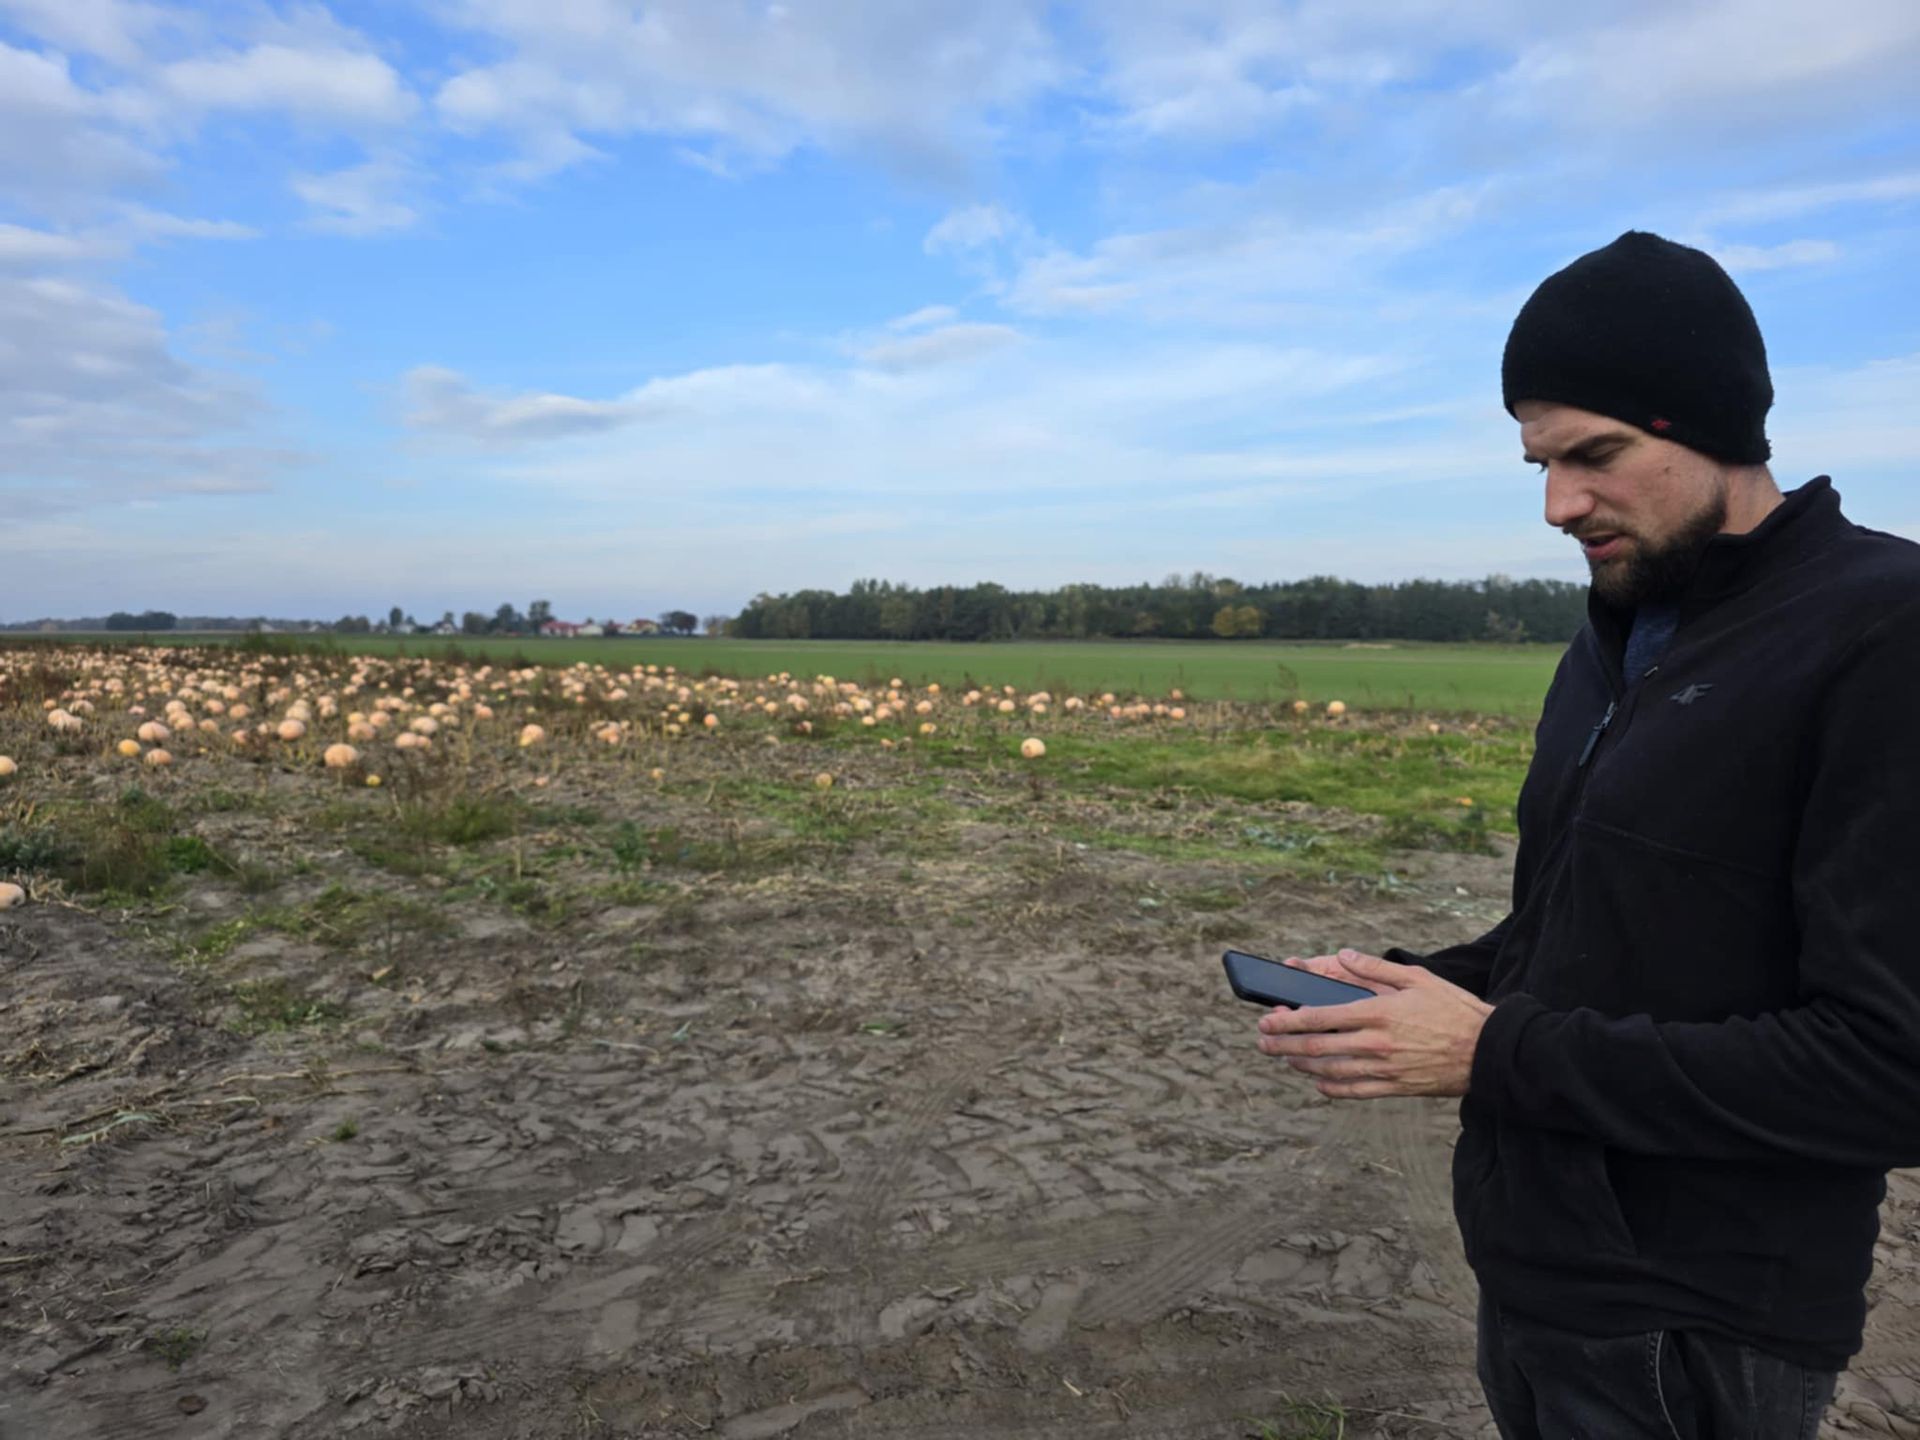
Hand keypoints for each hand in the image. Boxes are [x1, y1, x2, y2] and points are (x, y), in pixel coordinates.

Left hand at [1255, 948, 1493, 1098]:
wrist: (1489, 1051)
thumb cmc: (1454, 1010)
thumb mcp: (1416, 978)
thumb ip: (1374, 968)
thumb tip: (1342, 955)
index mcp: (1377, 1013)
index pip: (1320, 1018)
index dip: (1287, 1021)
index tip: (1268, 1020)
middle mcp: (1375, 1044)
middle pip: (1316, 1048)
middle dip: (1283, 1045)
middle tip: (1263, 1043)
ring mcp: (1384, 1070)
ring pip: (1329, 1072)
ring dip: (1301, 1066)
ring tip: (1284, 1059)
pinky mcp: (1395, 1088)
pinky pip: (1353, 1092)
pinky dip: (1330, 1089)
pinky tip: (1318, 1082)